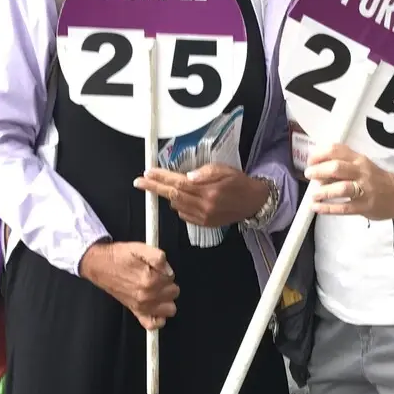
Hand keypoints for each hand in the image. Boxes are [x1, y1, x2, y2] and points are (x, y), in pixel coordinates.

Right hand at [79, 240, 178, 330]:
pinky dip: (158, 318)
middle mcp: (146, 296)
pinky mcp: (136, 312)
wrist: (100, 265)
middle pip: (174, 292)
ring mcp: (142, 306)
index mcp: (149, 279)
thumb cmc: (118, 257)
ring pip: (170, 309)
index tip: (156, 268)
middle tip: (155, 277)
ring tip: (156, 290)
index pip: (171, 277)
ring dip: (166, 300)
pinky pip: (154, 324)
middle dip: (167, 284)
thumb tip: (168, 270)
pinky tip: (155, 307)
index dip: (165, 270)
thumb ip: (158, 257)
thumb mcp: (139, 248)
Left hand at [135, 165, 269, 228]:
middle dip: (155, 188)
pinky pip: (184, 215)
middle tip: (139, 182)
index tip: (147, 173)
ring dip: (167, 196)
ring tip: (161, 186)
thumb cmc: (239, 182)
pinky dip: (178, 205)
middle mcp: (204, 206)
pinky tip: (180, 198)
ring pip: (176, 206)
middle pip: (173, 195)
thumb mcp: (224, 169)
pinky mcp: (204, 224)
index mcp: (209, 191)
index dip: (161, 178)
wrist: (253, 202)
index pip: (178, 183)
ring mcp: (203, 217)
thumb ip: (205, 172)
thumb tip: (186, 176)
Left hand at [305, 144, 393, 219]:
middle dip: (319, 171)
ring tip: (314, 195)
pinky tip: (317, 208)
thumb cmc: (377, 179)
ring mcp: (364, 190)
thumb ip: (343, 165)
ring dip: (323, 191)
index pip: (336, 150)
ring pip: (341, 188)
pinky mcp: (364, 206)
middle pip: (337, 168)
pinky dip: (328, 208)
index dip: (319, 154)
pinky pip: (343, 208)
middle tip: (309, 175)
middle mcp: (361, 172)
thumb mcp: (362, 166)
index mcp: (359, 159)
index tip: (310, 161)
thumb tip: (319, 171)